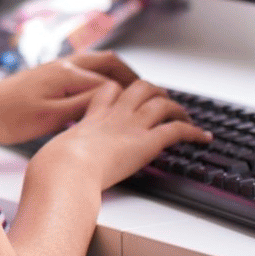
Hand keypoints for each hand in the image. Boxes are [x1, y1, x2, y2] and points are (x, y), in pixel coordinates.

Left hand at [0, 52, 141, 146]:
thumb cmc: (9, 118)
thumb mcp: (51, 117)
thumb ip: (83, 106)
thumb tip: (114, 98)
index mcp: (66, 73)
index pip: (111, 81)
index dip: (131, 95)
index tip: (147, 107)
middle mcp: (63, 65)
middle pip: (107, 61)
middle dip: (130, 75)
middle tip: (147, 92)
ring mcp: (55, 68)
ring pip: (95, 64)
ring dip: (115, 74)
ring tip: (130, 92)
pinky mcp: (48, 76)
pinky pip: (83, 71)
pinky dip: (100, 78)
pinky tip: (102, 95)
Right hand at [37, 79, 208, 189]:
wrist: (65, 168)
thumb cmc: (56, 166)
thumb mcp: (57, 152)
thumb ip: (62, 152)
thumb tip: (52, 166)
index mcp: (92, 117)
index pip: (110, 90)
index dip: (122, 90)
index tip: (128, 95)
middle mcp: (115, 115)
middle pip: (140, 87)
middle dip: (155, 91)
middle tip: (163, 101)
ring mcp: (132, 126)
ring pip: (162, 103)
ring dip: (178, 108)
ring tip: (186, 116)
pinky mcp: (147, 141)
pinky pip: (177, 130)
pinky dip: (194, 132)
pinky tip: (202, 138)